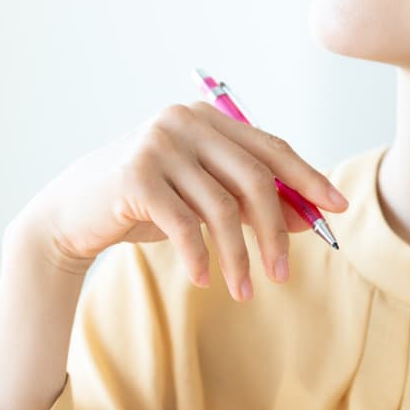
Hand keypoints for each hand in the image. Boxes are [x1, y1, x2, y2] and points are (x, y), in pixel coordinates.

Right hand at [12, 101, 347, 302]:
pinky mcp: (135, 176)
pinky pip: (185, 225)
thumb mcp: (200, 200)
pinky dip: (199, 257)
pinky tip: (202, 280)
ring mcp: (158, 145)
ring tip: (244, 291)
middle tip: (283, 274)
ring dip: (238, 257)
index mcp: (205, 118)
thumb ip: (247, 200)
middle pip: (254, 178)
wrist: (72, 213)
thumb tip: (307, 218)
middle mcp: (184, 122)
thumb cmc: (142, 205)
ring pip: (222, 208)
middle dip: (275, 231)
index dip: (307, 179)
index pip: (270, 147)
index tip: (336, 208)